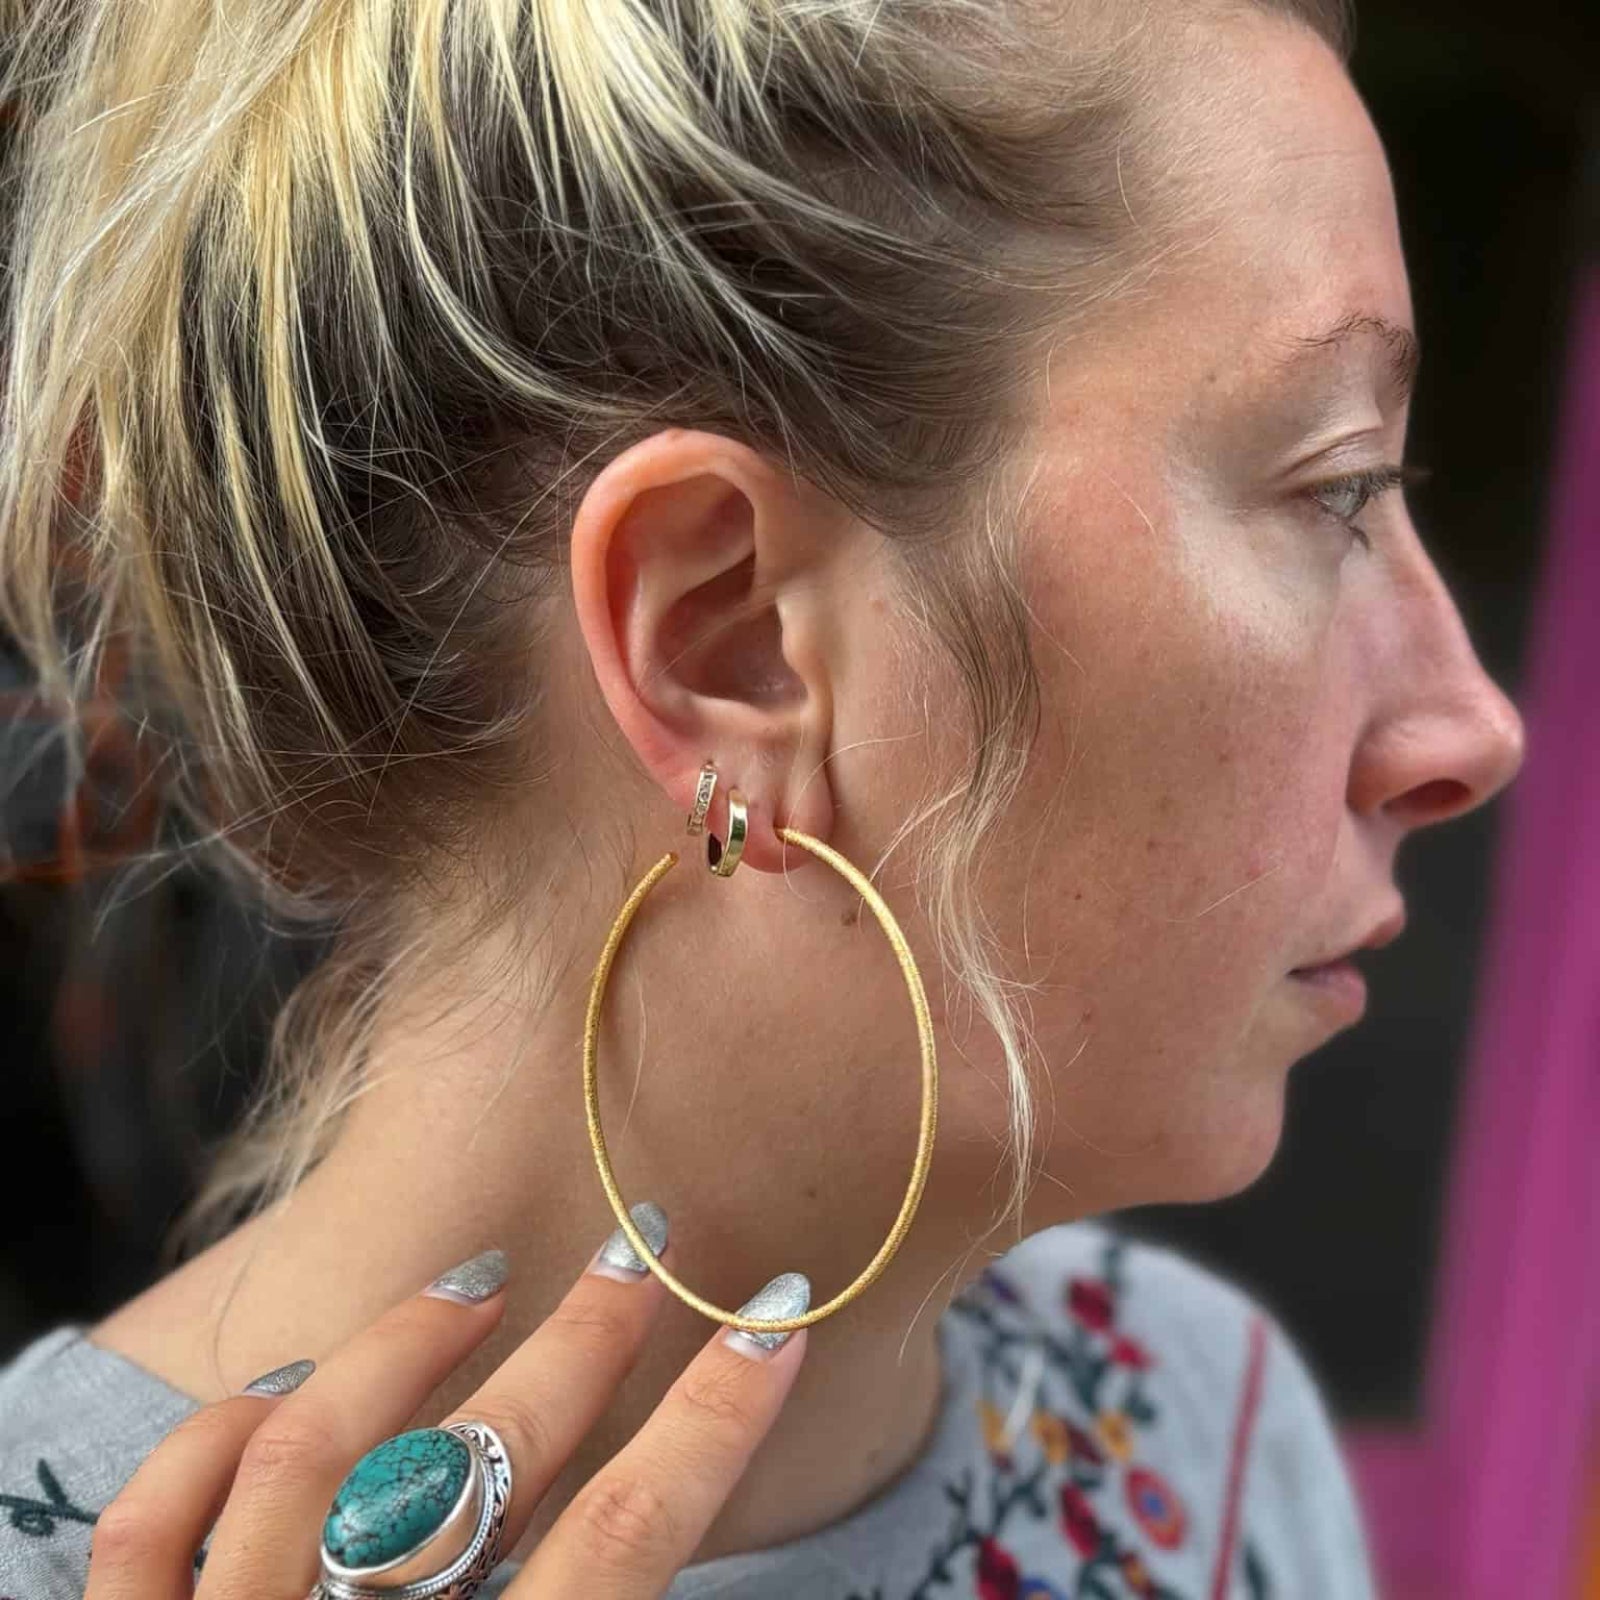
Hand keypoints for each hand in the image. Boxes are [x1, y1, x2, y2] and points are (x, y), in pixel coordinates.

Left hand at [83, 1207, 808, 1598]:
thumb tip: (671, 1545)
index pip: (625, 1542)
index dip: (713, 1423)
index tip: (775, 1325)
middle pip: (485, 1472)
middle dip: (583, 1345)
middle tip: (642, 1250)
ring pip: (310, 1459)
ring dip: (409, 1348)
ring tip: (485, 1276)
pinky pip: (149, 1527)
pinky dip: (216, 1437)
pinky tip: (291, 1387)